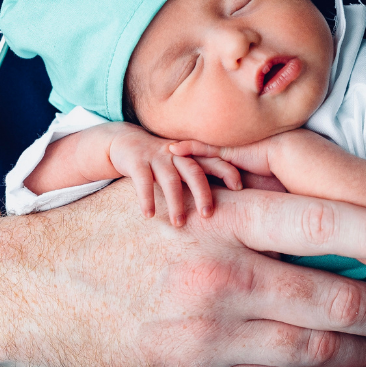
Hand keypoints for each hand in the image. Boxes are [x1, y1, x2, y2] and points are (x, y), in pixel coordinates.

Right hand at [8, 179, 365, 366]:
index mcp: (214, 218)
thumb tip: (294, 174)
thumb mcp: (158, 184)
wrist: (26, 294)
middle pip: (331, 300)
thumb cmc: (97, 232)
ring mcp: (209, 335)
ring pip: (315, 350)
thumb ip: (226, 181)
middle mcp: (218, 277)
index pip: (317, 224)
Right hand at [103, 124, 241, 225]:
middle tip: (208, 215)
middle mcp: (177, 155)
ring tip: (178, 224)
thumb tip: (229, 202)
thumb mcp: (181, 164)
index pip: (213, 161)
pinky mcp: (137, 162)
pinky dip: (146, 198)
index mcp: (190, 156)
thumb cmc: (160, 160)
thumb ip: (199, 176)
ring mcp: (156, 158)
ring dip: (175, 202)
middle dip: (203, 193)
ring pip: (170, 179)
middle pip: (194, 172)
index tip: (239, 189)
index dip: (227, 172)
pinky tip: (148, 215)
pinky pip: (143, 181)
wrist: (126, 142)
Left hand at [167, 130, 313, 181]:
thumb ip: (249, 189)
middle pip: (199, 149)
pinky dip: (187, 149)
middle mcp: (228, 149)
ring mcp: (228, 147)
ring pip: (197, 148)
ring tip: (158, 149)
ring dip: (178, 149)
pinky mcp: (228, 150)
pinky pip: (203, 149)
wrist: (292, 157)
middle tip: (158, 149)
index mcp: (234, 155)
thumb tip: (248, 203)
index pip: (208, 154)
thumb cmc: (282, 172)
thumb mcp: (261, 182)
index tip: (173, 154)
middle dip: (180, 149)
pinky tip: (171, 149)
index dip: (191, 154)